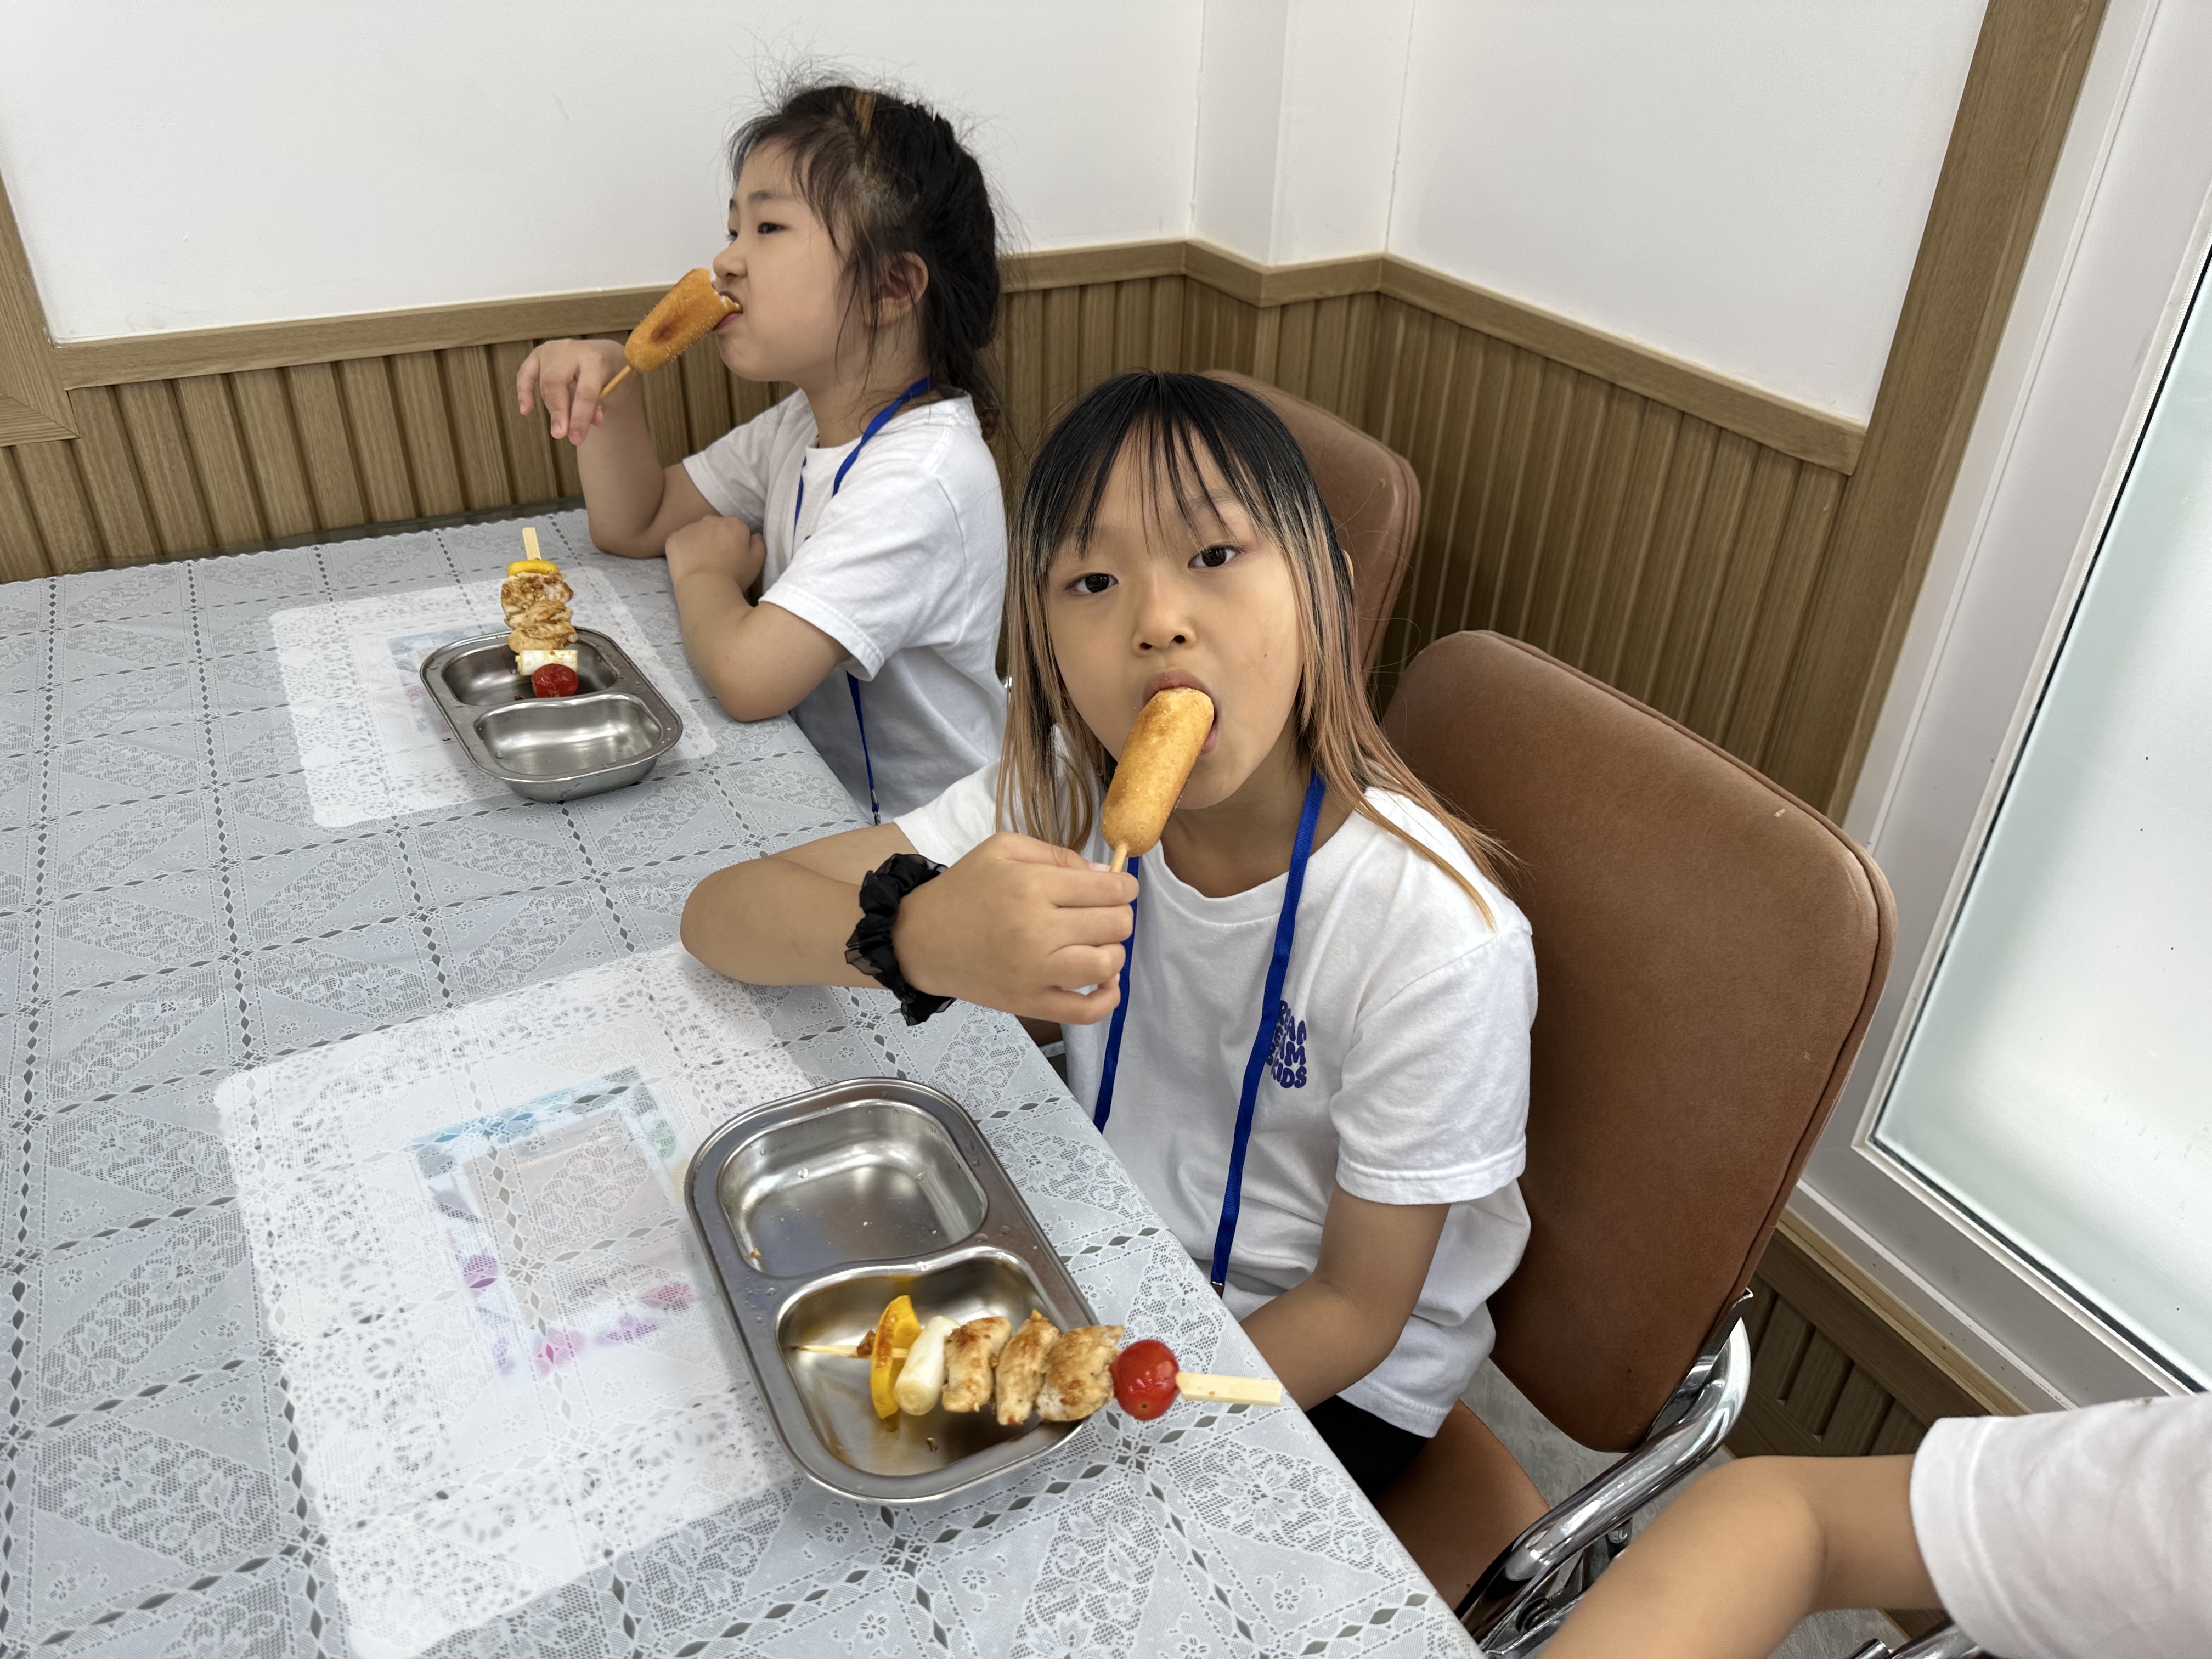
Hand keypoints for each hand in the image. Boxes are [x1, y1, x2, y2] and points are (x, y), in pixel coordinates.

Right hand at [515, 337, 630, 445]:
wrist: (605, 355)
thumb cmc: (610, 376)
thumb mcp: (613, 392)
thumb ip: (597, 408)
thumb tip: (577, 429)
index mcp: (595, 359)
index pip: (585, 391)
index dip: (580, 417)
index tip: (576, 439)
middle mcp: (571, 350)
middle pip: (556, 383)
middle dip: (558, 412)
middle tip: (560, 434)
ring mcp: (553, 349)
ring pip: (544, 383)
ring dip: (553, 408)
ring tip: (563, 423)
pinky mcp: (539, 353)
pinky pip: (525, 374)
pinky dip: (524, 392)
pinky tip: (525, 410)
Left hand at [666, 517, 762, 590]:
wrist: (706, 588)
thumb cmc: (735, 577)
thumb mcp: (756, 562)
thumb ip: (759, 544)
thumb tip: (755, 535)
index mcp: (734, 524)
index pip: (736, 528)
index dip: (735, 543)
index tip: (734, 557)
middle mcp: (711, 520)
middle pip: (715, 528)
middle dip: (716, 540)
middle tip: (717, 562)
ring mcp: (690, 528)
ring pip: (696, 533)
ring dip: (699, 544)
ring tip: (701, 565)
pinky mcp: (674, 538)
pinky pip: (679, 541)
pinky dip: (682, 551)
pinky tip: (688, 565)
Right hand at [893, 834, 1136, 1023]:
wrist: (920, 939)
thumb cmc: (963, 889)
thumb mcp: (1003, 849)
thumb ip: (1056, 854)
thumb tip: (1103, 874)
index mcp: (1031, 886)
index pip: (1107, 888)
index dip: (1125, 886)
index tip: (1120, 888)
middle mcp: (1037, 930)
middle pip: (1113, 925)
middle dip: (1119, 914)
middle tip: (1103, 912)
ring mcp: (1034, 972)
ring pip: (1106, 965)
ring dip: (1114, 952)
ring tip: (1097, 943)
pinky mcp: (1029, 1003)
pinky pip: (1085, 1012)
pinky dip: (1107, 999)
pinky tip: (1105, 983)